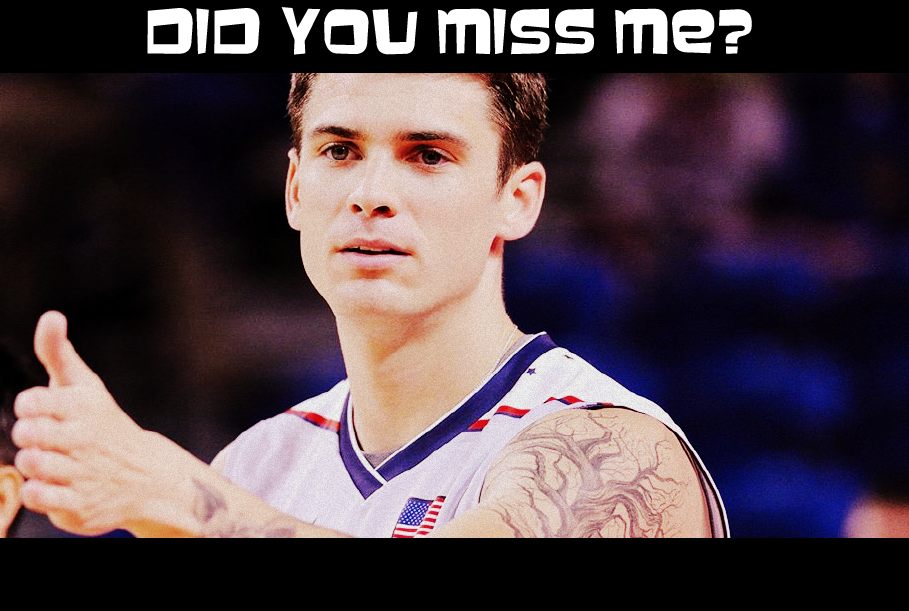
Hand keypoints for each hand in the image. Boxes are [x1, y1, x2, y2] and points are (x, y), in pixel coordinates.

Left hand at [11, 311, 177, 535]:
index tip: (43, 410)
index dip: (30, 406)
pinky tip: (54, 481)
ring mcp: (84, 473)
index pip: (32, 402)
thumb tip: (51, 315)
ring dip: (34, 462)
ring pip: (31, 464)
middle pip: (27, 434)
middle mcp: (87, 440)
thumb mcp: (85, 386)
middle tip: (48, 437)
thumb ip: (58, 352)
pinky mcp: (80, 505)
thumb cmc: (102, 424)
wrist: (146, 476)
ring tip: (52, 458)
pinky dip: (38, 489)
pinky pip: (38, 495)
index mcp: (86, 407)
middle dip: (31, 435)